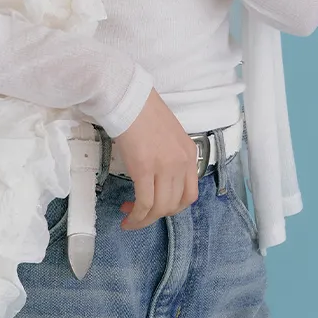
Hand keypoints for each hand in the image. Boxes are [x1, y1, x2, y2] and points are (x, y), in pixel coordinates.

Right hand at [111, 88, 201, 231]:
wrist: (129, 98)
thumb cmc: (143, 112)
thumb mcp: (168, 136)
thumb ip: (170, 156)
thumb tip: (158, 176)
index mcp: (189, 154)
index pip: (190, 194)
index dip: (173, 207)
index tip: (157, 206)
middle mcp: (181, 163)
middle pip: (174, 204)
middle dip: (156, 215)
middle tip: (139, 212)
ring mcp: (164, 167)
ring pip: (160, 208)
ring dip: (144, 219)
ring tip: (130, 216)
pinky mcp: (144, 169)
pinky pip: (144, 203)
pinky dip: (136, 216)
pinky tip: (127, 216)